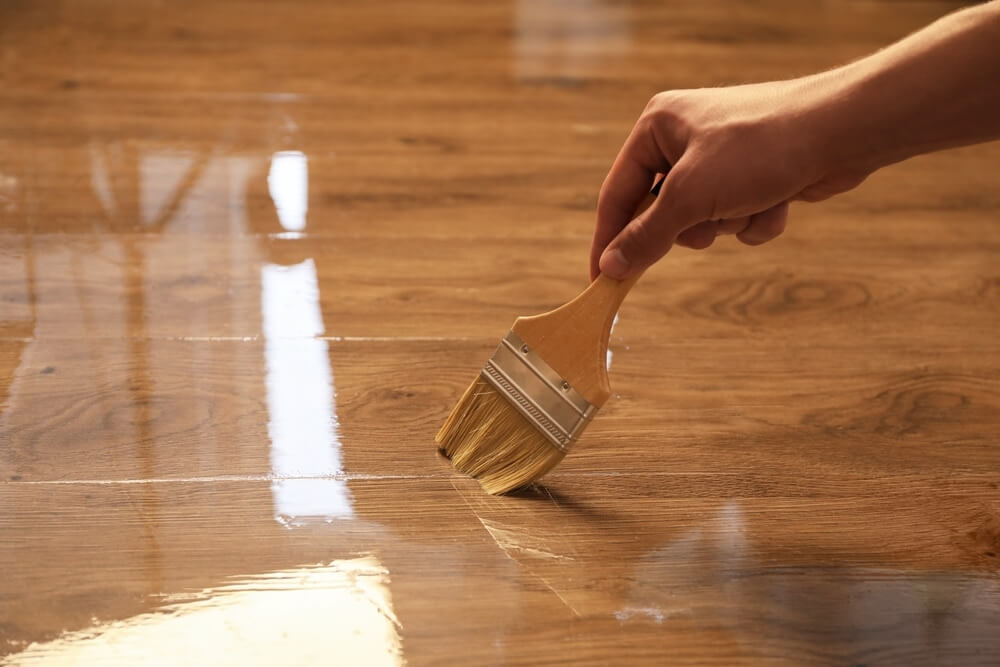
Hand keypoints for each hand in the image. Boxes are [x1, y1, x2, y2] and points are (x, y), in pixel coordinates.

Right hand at [590, 81, 869, 279]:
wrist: (842, 131)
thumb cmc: (758, 150)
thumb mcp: (690, 197)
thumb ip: (646, 236)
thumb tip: (609, 267)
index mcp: (656, 127)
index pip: (617, 194)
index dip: (609, 240)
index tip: (601, 281)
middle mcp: (684, 138)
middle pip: (661, 213)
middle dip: (693, 226)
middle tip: (708, 224)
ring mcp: (721, 157)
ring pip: (704, 220)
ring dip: (729, 223)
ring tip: (754, 200)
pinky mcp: (753, 174)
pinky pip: (737, 216)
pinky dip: (756, 219)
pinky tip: (780, 199)